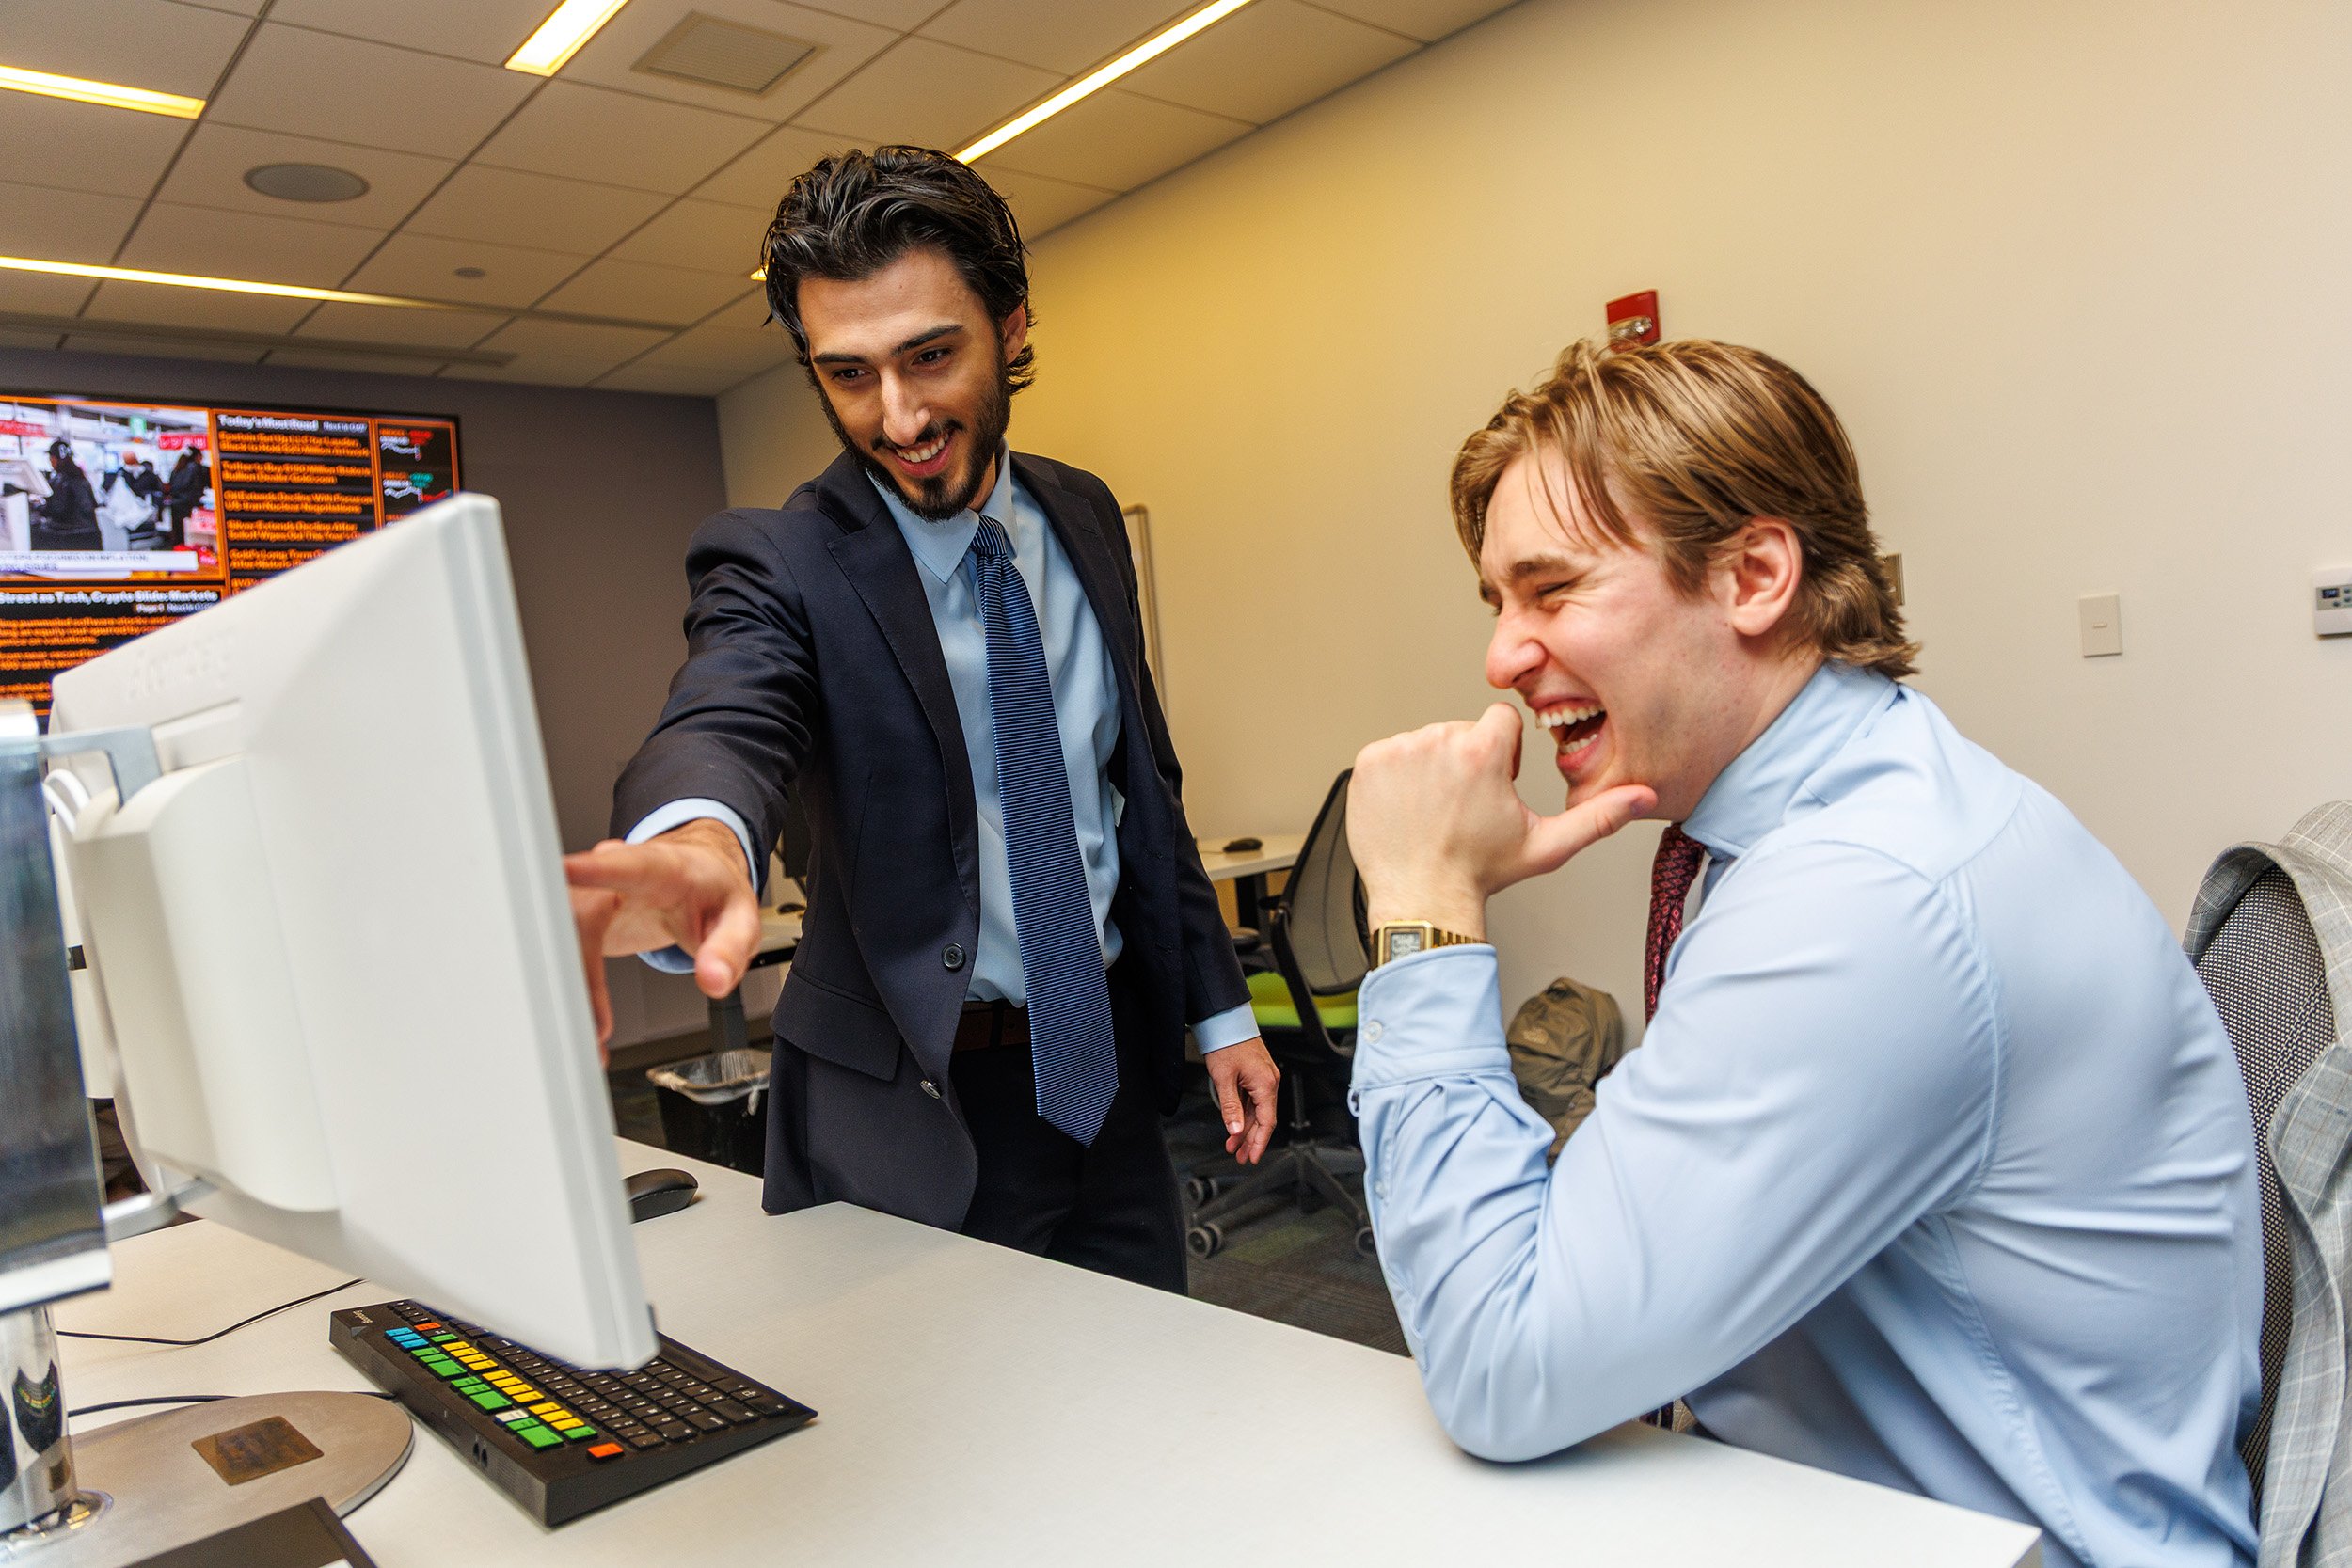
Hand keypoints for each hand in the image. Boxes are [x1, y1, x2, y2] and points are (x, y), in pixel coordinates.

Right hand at [565, 819, 762, 1039]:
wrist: (698, 878)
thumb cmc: (713, 893)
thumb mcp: (740, 918)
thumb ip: (730, 949)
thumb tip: (713, 980)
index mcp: (660, 868)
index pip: (624, 867)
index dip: (592, 870)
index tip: (563, 872)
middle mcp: (615, 875)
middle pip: (581, 916)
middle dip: (581, 974)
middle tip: (596, 1026)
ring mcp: (591, 893)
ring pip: (563, 938)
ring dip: (572, 992)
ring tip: (594, 1040)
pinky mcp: (578, 916)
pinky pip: (563, 952)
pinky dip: (571, 991)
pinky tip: (584, 1022)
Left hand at [1206, 1037, 1279, 1163]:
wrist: (1225, 1021)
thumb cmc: (1226, 1044)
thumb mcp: (1224, 1078)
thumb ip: (1231, 1107)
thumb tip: (1235, 1131)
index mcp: (1266, 1084)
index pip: (1267, 1122)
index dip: (1259, 1143)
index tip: (1251, 1157)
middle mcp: (1269, 1082)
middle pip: (1263, 1119)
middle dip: (1251, 1140)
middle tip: (1240, 1157)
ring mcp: (1264, 1078)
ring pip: (1258, 1111)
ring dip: (1246, 1129)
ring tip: (1233, 1146)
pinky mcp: (1257, 1075)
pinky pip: (1254, 1101)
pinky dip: (1245, 1115)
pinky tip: (1236, 1125)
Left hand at [1349, 704, 1654, 933]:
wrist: (1422, 899)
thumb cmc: (1482, 874)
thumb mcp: (1547, 846)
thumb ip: (1598, 816)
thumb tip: (1644, 797)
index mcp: (1483, 750)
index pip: (1500, 720)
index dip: (1503, 753)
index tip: (1494, 786)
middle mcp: (1438, 740)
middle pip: (1462, 731)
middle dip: (1466, 761)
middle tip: (1464, 808)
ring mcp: (1399, 750)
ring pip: (1426, 742)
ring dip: (1432, 768)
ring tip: (1436, 811)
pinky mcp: (1369, 762)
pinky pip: (1391, 754)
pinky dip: (1398, 777)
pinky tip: (1410, 810)